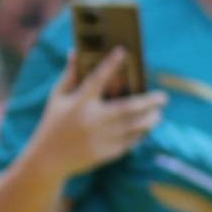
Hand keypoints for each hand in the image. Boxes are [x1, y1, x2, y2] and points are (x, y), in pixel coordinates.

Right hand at [34, 48, 165, 178]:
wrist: (48, 160)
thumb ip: (69, 76)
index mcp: (79, 103)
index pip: (97, 78)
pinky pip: (130, 141)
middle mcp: (93, 119)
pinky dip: (140, 133)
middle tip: (163, 97)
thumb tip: (75, 52)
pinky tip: (146, 127)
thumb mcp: (56, 98)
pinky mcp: (106, 152)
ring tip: (158, 113)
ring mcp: (101, 137)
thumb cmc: (52, 124)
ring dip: (150, 118)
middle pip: (129, 107)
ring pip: (134, 126)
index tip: (122, 51)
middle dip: (150, 101)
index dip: (110, 64)